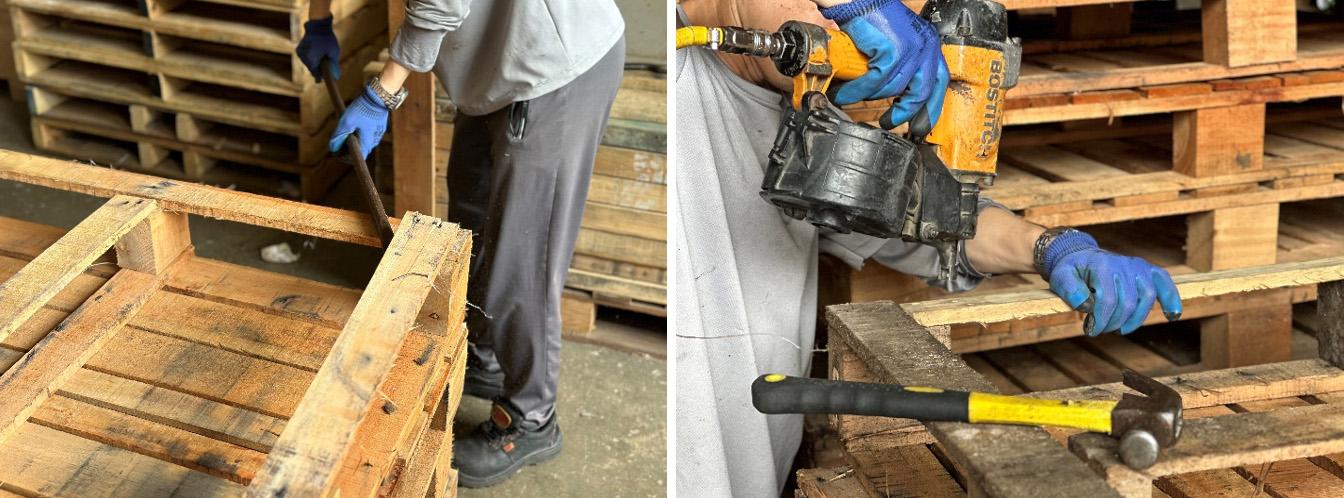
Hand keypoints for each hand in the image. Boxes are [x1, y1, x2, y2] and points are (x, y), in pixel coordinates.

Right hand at [297, 16, 339, 81]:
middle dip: (318, 68)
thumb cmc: (327, 39)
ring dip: (314, 62)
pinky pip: (306, 57)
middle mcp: (303, 57)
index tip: (321, 81)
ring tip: (321, 55)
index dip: (320, 77)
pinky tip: (316, 52)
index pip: (315, 73)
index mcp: (311, 59)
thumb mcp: (334, 52)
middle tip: (325, 64)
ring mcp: (300, 53)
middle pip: (312, 68)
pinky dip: (311, 57)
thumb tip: (336, 77)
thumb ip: (334, 66)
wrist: (318, 25)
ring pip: (308, 63)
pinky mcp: (299, 49)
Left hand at [329, 84, 388, 159]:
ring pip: (365, 141)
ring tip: (347, 129)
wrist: (377, 97)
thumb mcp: (346, 122)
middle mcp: (375, 141)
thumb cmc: (361, 110)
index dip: (348, 158)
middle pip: (361, 149)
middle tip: (340, 139)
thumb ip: (338, 135)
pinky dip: (361, 132)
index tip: (340, 152)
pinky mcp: (380, 126)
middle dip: (350, 147)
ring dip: (356, 138)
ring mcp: (379, 134)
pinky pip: (370, 133)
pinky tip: (357, 123)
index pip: (359, 158)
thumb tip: (332, 147)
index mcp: (367, 142)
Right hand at [820, 0, 949, 128]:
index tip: (921, 124)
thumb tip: (899, 95)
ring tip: (851, 98)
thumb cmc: (873, 20)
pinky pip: (875, 81)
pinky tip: (845, 93)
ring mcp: (911, 47)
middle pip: (921, 91)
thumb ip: (903, 65)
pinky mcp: (892, 49)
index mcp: (930, 44)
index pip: (939, 82)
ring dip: (869, 97)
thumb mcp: (898, 43)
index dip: (931, 106)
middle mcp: (925, 45)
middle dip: (904, 112)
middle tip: (889, 122)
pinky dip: (858, 90)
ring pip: (893, 89)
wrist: (857, 0)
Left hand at [1042, 231, 1182, 335]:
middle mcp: (1123, 264)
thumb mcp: (1060, 278)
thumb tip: (1084, 304)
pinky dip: (1171, 298)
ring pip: (1147, 298)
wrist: (1081, 256)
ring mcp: (1138, 266)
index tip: (1090, 330)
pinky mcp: (1147, 269)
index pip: (1107, 300)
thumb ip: (1068, 290)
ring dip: (1135, 319)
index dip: (1100, 320)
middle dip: (1114, 322)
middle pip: (1128, 303)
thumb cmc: (1072, 270)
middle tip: (1101, 330)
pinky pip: (1164, 282)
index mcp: (1102, 266)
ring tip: (1121, 329)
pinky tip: (1172, 316)